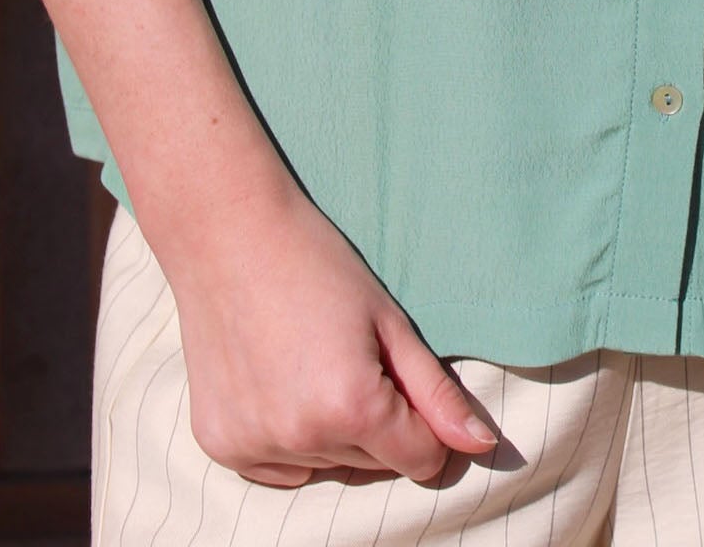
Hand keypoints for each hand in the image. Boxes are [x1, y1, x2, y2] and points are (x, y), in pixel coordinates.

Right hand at [153, 179, 499, 486]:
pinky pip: (280, 468)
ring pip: (327, 465)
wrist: (227, 235)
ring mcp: (254, 446)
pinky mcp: (221, 444)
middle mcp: (302, 437)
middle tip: (354, 356)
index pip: (420, 459)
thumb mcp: (389, 321)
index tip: (409, 384)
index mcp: (352, 406)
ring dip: (333, 431)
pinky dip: (289, 438)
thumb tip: (482, 445)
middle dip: (379, 423)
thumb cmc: (317, 265)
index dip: (426, 425)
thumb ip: (437, 392)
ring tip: (313, 361)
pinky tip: (281, 382)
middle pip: (374, 465)